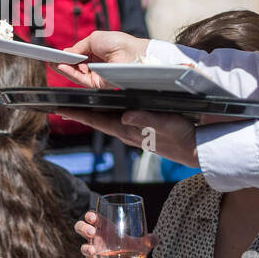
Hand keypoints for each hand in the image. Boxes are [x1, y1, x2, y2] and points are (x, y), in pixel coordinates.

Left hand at [54, 108, 200, 170]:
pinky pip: (119, 123)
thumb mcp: (166, 124)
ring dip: (93, 115)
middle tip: (62, 106)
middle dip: (80, 114)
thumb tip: (124, 116)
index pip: (98, 121)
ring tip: (79, 107)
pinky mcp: (142, 134)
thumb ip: (145, 119)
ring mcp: (134, 135)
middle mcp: (128, 133)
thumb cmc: (183, 137)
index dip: (78, 115)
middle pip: (98, 122)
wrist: (197, 151)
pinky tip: (108, 112)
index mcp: (129, 131)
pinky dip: (108, 116)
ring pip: (107, 122)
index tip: (61, 110)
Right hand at [55, 31, 148, 87]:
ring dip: (64, 68)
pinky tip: (62, 67)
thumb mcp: (93, 39)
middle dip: (62, 63)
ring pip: (75, 74)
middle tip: (50, 59)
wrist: (130, 53)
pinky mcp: (97, 83)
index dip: (66, 56)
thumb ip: (78, 48)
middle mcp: (95, 65)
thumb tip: (66, 52)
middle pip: (74, 66)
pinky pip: (80, 80)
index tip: (55, 54)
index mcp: (95, 53)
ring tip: (53, 62)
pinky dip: (70, 73)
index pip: (77, 57)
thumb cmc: (117, 43)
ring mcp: (96, 74)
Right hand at [74, 211, 147, 257]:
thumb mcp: (140, 246)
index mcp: (104, 228)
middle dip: (84, 228)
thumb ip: (149, 241)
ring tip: (94, 252)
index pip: (93, 217)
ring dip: (87, 249)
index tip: (92, 217)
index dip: (90, 215)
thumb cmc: (129, 252)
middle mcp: (95, 239)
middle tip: (92, 232)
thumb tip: (155, 238)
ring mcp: (92, 253)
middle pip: (80, 228)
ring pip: (83, 249)